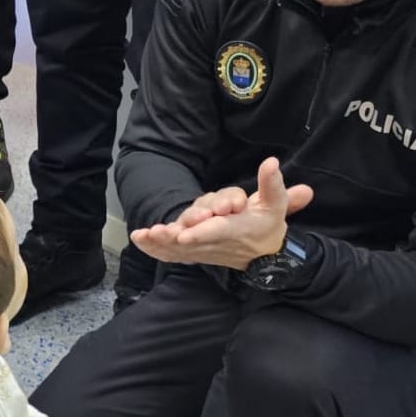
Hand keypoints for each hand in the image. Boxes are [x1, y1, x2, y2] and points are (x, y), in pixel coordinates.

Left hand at [131, 157, 314, 269]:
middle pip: (191, 239)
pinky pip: (172, 253)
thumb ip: (272, 184)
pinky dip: (155, 249)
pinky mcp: (194, 250)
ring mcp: (202, 247)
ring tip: (143, 235)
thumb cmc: (267, 224)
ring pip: (178, 247)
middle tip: (157, 232)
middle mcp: (216, 241)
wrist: (264, 254)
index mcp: (236, 229)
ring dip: (159, 242)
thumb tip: (271, 162)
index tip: (184, 234)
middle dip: (173, 237)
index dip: (202, 232)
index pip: (218, 230)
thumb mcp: (276, 203)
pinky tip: (139, 240)